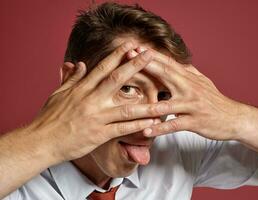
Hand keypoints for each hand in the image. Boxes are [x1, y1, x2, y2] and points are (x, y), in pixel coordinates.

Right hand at [27, 42, 164, 162]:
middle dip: (135, 66)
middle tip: (150, 55)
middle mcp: (91, 100)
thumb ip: (72, 78)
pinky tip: (152, 124)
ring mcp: (97, 117)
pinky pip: (123, 129)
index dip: (118, 55)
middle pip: (116, 79)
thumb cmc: (49, 118)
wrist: (42, 141)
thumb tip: (80, 64)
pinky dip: (139, 126)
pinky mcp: (99, 134)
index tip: (131, 46)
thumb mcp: (58, 94)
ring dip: (147, 104)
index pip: (103, 67)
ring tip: (164, 101)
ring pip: (126, 108)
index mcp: (81, 89)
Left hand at [127, 47, 243, 140]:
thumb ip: (189, 71)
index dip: (151, 55)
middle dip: (146, 66)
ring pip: (167, 104)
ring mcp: (192, 105)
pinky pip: (174, 125)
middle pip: (165, 75)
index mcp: (189, 78)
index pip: (168, 63)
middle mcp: (190, 88)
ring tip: (130, 103)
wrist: (234, 118)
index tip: (135, 48)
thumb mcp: (203, 82)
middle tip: (128, 59)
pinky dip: (160, 128)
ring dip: (148, 103)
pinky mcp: (195, 122)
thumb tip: (177, 61)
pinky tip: (147, 131)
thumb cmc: (215, 100)